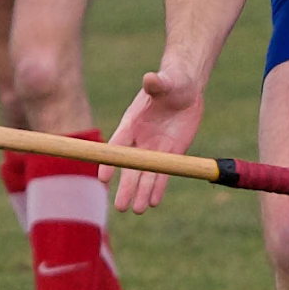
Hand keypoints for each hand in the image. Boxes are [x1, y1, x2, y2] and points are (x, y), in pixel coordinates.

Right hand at [106, 65, 204, 213]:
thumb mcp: (165, 82)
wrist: (184, 89)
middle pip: (130, 168)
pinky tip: (154, 202)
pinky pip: (163, 174)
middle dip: (126, 186)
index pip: (117, 145)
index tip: (103, 178)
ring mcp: (154, 149)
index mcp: (131, 123)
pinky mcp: (170, 153)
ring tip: (136, 211)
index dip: (110, 162)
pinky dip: (159, 187)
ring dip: (141, 193)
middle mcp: (139, 140)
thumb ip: (156, 84)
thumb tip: (150, 78)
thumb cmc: (171, 82)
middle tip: (120, 207)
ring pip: (146, 175)